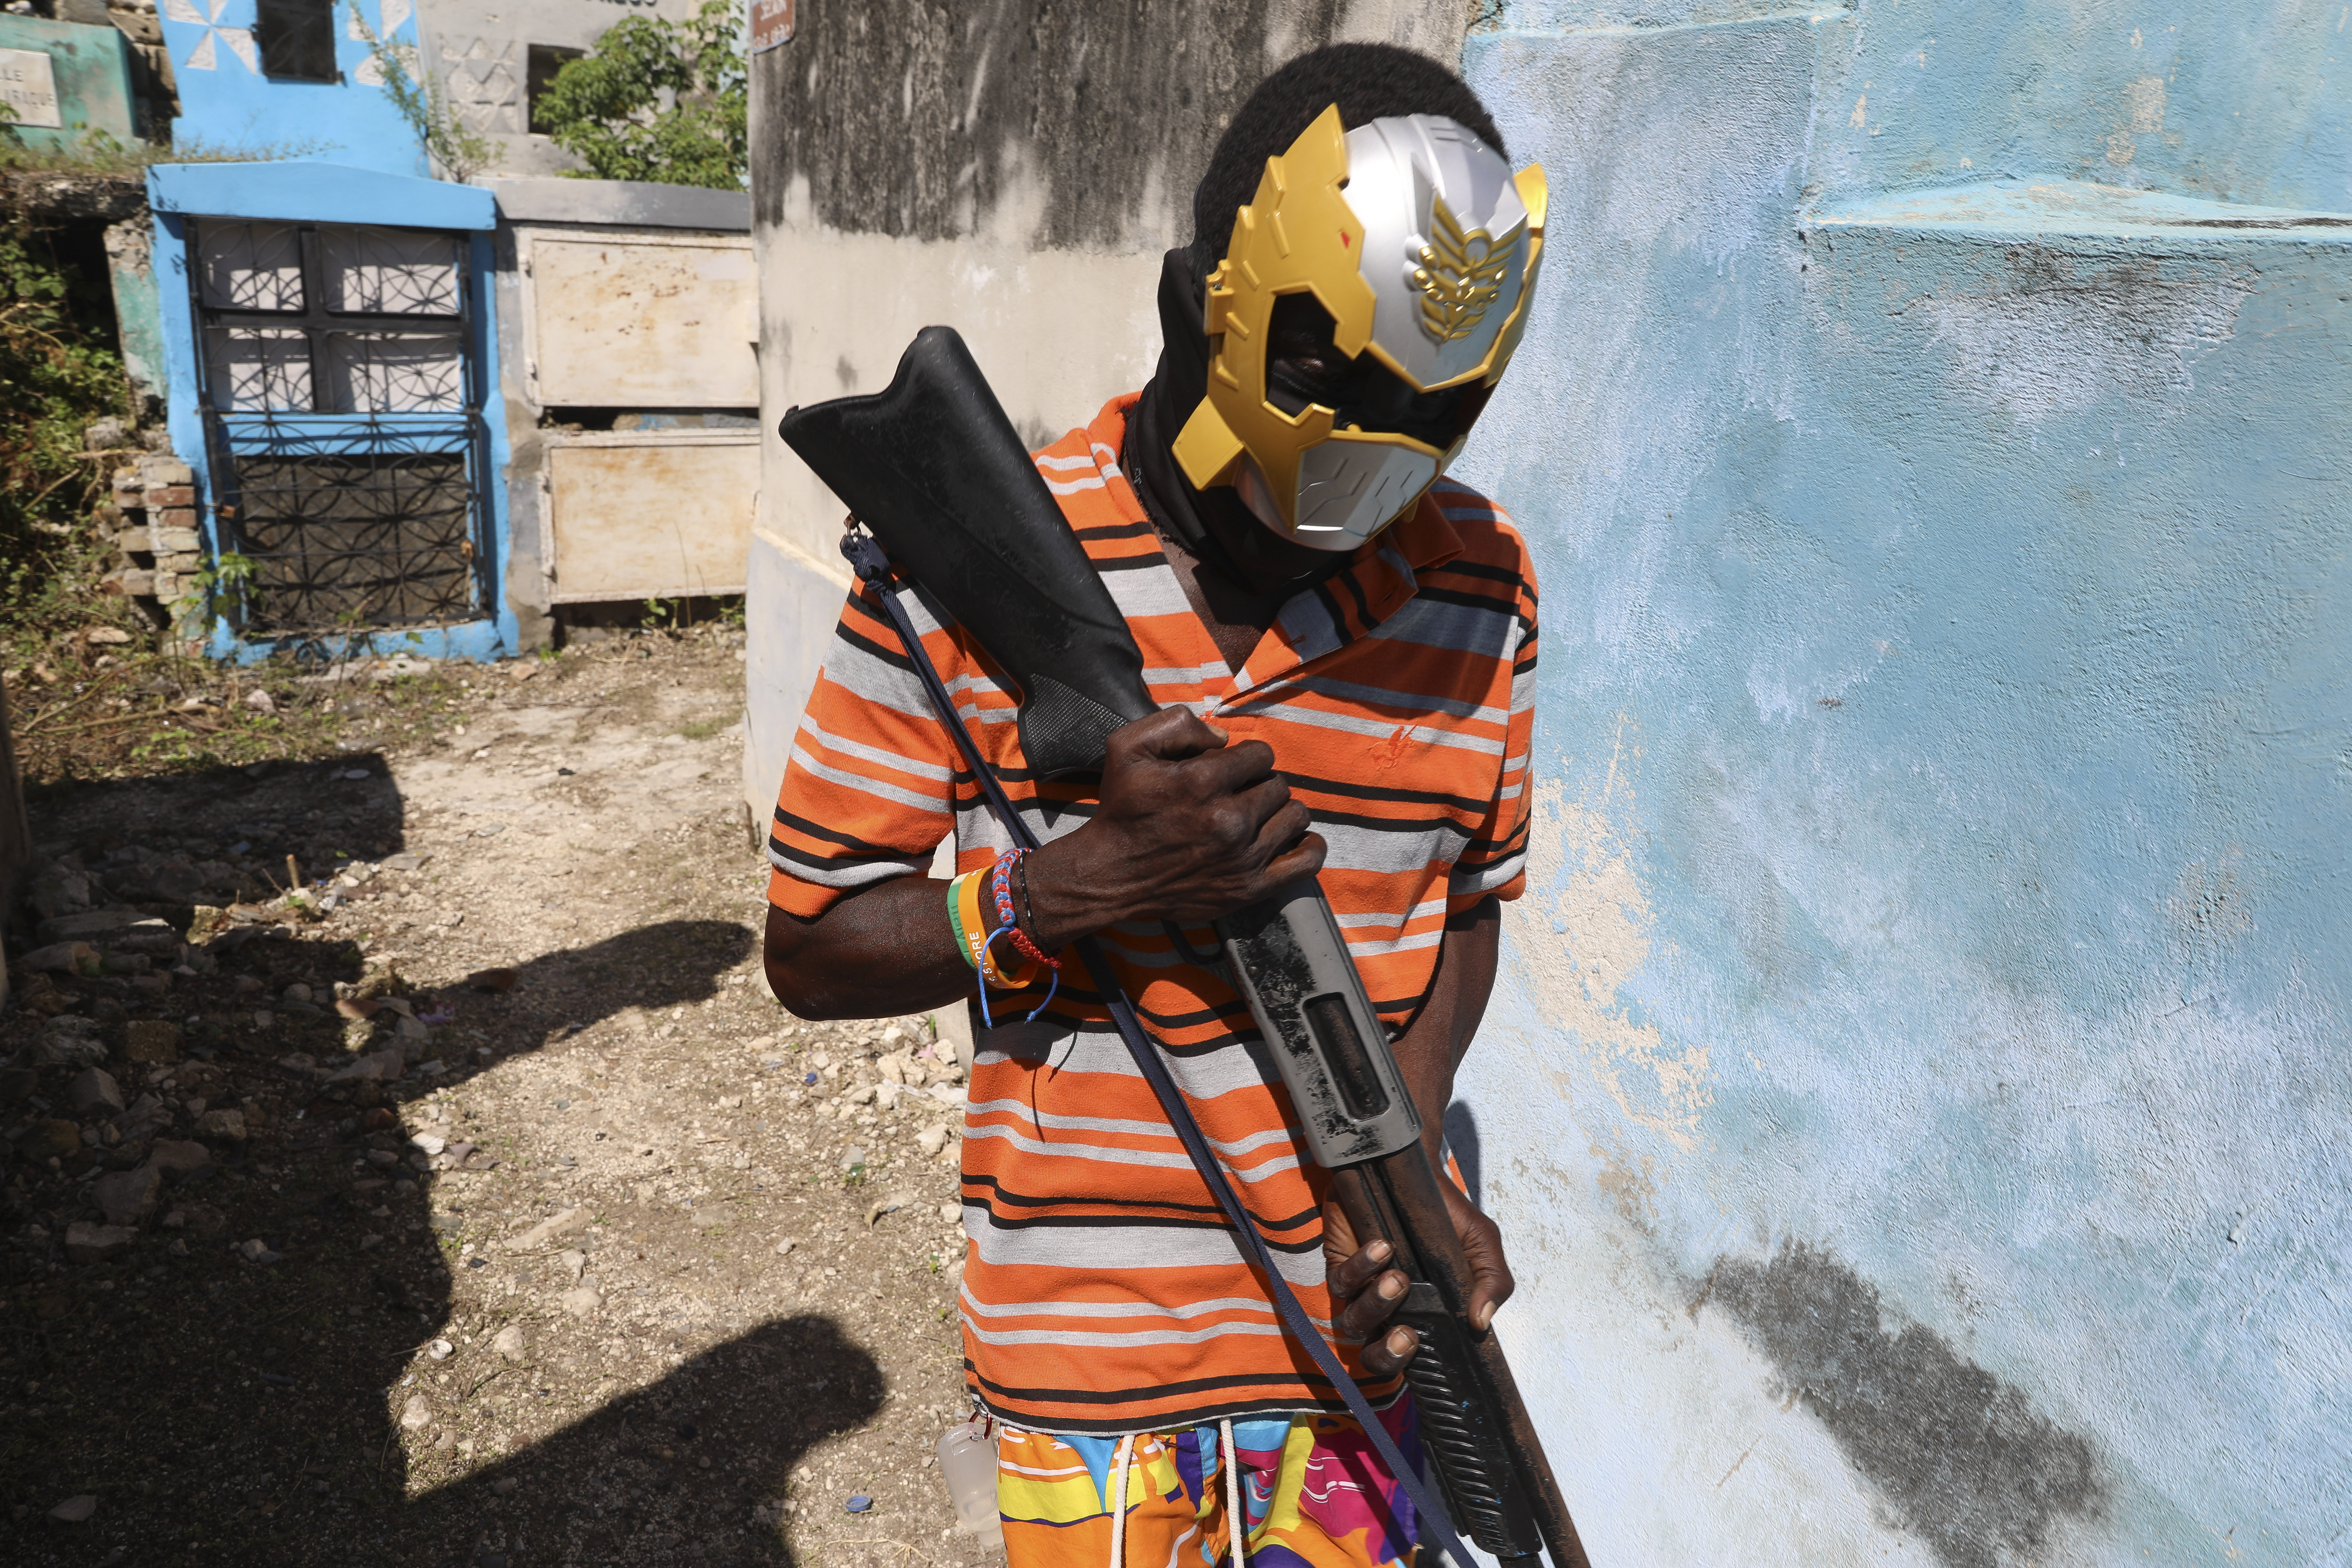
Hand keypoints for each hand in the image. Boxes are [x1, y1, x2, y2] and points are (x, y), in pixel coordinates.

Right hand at [1022, 707, 1324, 947]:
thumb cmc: (1121, 809)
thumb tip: (1224, 739)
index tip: (1230, 770)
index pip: (1261, 755)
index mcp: (1202, 781)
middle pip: (1279, 785)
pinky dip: (1309, 846)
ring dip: (1280, 811)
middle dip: (1260, 784)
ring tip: (1257, 816)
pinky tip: (1295, 838)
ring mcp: (1243, 857)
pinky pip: (1306, 861)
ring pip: (1294, 816)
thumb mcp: (1126, 747)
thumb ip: (1176, 724)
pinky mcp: (1250, 888)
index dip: (1247, 758)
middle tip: (1237, 795)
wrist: (1111, 875)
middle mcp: (1229, 819)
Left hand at [1322, 1178, 1514, 1375]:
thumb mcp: (1481, 1245)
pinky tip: (1382, 1246)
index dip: (1414, 1367)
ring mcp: (1361, 1290)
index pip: (1412, 1361)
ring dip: (1377, 1305)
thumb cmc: (1448, 1216)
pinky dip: (1361, 1268)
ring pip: (1355, 1322)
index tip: (1429, 1354)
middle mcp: (1388, 1312)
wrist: (1416, 1174)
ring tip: (1400, 1279)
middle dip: (1388, 1355)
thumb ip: (1491, 1281)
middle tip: (1408, 1336)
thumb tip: (1481, 1321)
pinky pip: (1341, 1282)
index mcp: (1422, 1317)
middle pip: (1375, 1359)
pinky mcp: (1340, 1263)